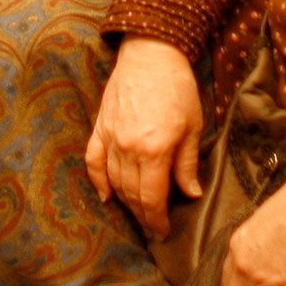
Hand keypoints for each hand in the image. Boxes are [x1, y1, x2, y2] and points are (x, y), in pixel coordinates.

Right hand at [84, 37, 204, 241]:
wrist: (151, 54)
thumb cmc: (178, 88)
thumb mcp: (192, 126)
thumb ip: (187, 164)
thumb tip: (192, 194)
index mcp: (154, 150)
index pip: (152, 198)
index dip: (157, 220)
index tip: (164, 231)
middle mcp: (129, 148)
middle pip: (132, 194)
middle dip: (143, 215)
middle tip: (154, 227)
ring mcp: (111, 138)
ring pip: (114, 181)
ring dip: (125, 201)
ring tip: (138, 213)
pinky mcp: (100, 127)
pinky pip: (94, 161)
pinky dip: (98, 180)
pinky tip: (105, 196)